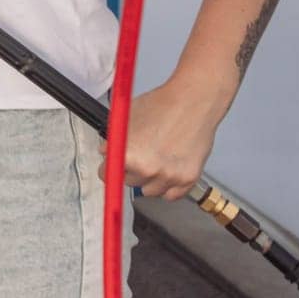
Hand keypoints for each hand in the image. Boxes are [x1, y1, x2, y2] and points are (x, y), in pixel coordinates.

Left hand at [98, 79, 224, 199]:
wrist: (192, 102)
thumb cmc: (161, 105)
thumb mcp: (125, 118)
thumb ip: (113, 139)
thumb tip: (106, 152)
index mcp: (128, 155)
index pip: (107, 174)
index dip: (109, 166)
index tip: (111, 166)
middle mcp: (148, 170)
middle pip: (129, 182)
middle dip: (130, 171)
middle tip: (138, 156)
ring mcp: (169, 177)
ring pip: (150, 191)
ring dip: (150, 180)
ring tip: (155, 161)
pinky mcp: (188, 179)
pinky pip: (172, 195)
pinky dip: (169, 186)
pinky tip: (167, 170)